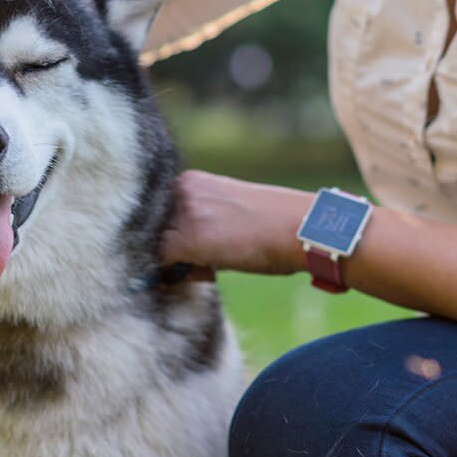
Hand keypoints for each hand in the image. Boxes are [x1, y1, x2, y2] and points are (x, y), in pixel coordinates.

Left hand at [160, 170, 311, 275]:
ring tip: (215, 264)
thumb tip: (175, 256)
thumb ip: (199, 223)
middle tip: (208, 262)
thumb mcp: (229, 212)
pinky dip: (177, 276)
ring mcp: (183, 213)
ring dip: (177, 264)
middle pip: (154, 232)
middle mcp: (181, 190)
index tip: (196, 252)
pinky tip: (213, 270)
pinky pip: (162, 265)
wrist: (302, 227)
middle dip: (172, 253)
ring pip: (156, 248)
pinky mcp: (188, 239)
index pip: (159, 216)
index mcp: (191, 180)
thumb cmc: (275, 226)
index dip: (174, 239)